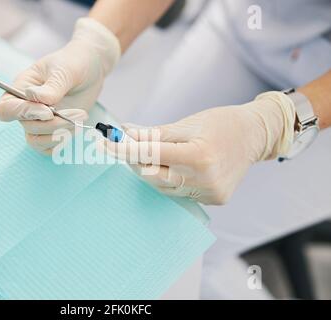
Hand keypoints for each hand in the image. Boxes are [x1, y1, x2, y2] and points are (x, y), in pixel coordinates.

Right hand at [0, 18, 120, 154]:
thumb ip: (51, 87)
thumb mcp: (64, 70)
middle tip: (77, 114)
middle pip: (27, 127)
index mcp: (21, 88)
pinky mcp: (53, 130)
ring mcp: (39, 121)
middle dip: (53, 125)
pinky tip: (76, 127)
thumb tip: (33, 97)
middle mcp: (26, 108)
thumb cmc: (73, 63)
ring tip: (80, 118)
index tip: (49, 111)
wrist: (90, 69)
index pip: (6, 109)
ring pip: (36, 141)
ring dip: (60, 135)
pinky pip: (48, 148)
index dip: (24, 114)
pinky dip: (62, 142)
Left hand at [102, 92, 295, 204]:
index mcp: (198, 156)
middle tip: (121, 145)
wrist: (255, 136)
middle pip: (152, 175)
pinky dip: (168, 179)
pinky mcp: (213, 200)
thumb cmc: (221, 123)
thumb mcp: (187, 123)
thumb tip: (124, 135)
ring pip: (163, 186)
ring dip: (150, 170)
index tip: (104, 144)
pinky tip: (172, 166)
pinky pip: (178, 192)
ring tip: (149, 153)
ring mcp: (209, 193)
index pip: (150, 155)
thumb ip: (153, 134)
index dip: (123, 149)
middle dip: (134, 160)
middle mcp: (204, 180)